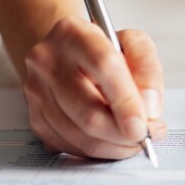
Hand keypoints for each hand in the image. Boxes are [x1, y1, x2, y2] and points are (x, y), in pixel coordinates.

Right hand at [23, 17, 166, 158]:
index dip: (127, 103)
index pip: (104, 67)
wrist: (66, 55)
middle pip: (88, 113)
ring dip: (115, 147)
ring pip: (81, 137)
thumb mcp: (133, 45)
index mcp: (73, 33)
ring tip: (133, 138)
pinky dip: (99, 151)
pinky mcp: (35, 118)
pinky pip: (71, 147)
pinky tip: (112, 139)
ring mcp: (37, 92)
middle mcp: (48, 61)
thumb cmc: (103, 50)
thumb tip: (149, 109)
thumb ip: (148, 71)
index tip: (144, 125)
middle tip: (146, 136)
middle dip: (123, 135)